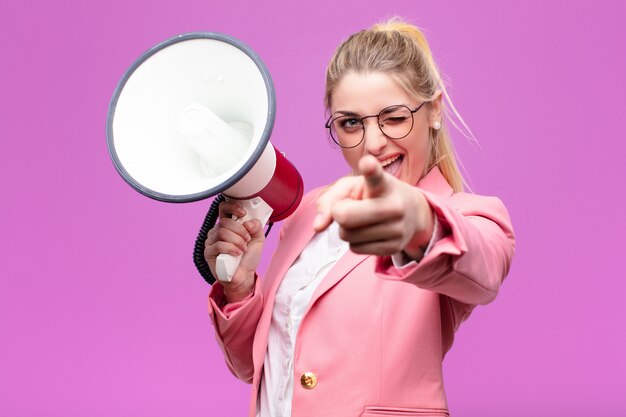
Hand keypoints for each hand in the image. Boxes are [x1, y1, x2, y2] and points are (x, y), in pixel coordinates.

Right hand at [204, 201, 264, 302]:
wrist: (244, 276)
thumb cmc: (248, 257)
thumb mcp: (258, 239)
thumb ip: (257, 227)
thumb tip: (248, 222)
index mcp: (228, 225)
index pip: (224, 208)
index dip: (232, 207)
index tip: (243, 213)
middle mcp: (217, 231)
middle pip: (224, 222)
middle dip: (240, 230)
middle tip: (247, 240)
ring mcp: (211, 242)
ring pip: (222, 232)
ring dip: (237, 240)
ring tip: (243, 249)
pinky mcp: (209, 253)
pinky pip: (218, 245)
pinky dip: (231, 249)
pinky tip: (237, 254)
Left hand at [313, 155, 434, 258]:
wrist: (412, 213)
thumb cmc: (373, 195)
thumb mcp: (351, 187)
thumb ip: (329, 199)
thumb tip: (318, 226)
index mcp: (383, 184)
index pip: (376, 177)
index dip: (370, 170)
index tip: (367, 163)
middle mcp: (394, 206)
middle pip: (345, 217)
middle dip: (339, 213)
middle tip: (350, 206)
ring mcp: (397, 229)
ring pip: (348, 235)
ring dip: (346, 229)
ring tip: (362, 218)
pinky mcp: (393, 248)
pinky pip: (355, 249)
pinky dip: (354, 241)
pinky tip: (368, 231)